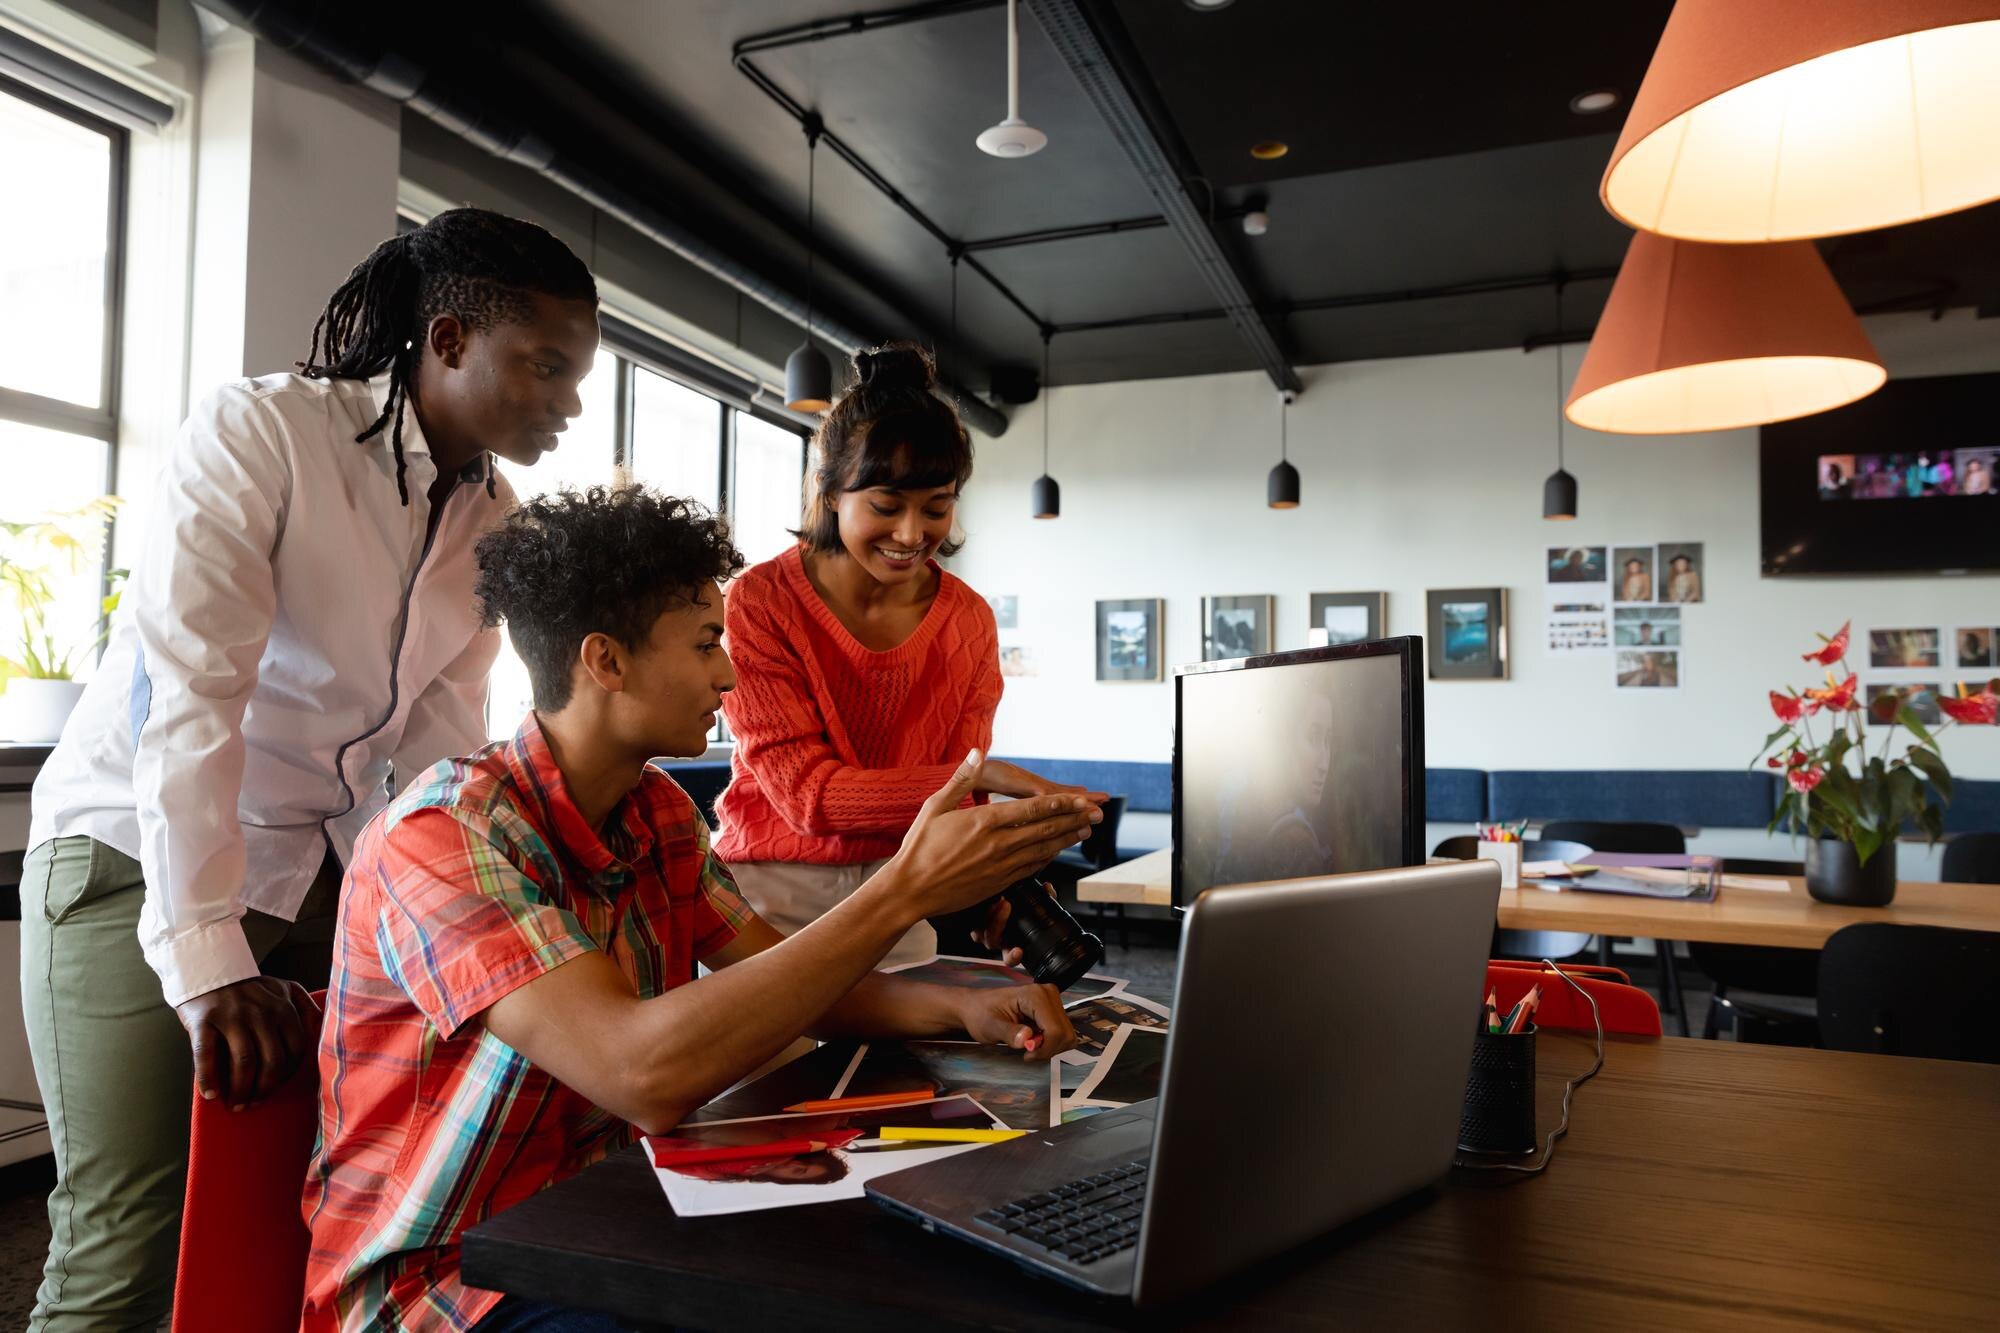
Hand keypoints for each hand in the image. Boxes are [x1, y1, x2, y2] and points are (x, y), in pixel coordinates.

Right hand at [173, 976, 316, 1110]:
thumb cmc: (247, 989)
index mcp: (284, 1008)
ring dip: (240, 1090)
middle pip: (272, 1061)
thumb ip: (305, 1006)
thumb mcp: (282, 988)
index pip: (295, 1051)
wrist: (206, 970)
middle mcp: (262, 1012)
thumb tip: (321, 1030)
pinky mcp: (204, 1019)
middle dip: (264, 1089)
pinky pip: (207, 1056)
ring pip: (243, 1062)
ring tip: (234, 1104)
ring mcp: (233, 1015)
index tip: (273, 1090)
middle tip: (251, 1105)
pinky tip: (211, 1094)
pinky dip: (208, 1079)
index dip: (285, 1077)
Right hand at [881, 750, 1099, 920]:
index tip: (1079, 798)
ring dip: (1067, 840)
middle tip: (1096, 814)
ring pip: (1042, 850)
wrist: (910, 890)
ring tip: (1085, 831)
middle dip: (1074, 820)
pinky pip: (1031, 868)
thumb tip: (977, 752)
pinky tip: (1056, 852)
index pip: (1031, 809)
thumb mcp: (935, 806)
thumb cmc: (919, 847)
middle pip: (1045, 830)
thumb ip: (961, 778)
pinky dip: (1048, 858)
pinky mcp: (998, 883)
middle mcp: (997, 844)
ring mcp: (1000, 866)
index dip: (1059, 803)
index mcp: (983, 822)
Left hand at [955, 983, 1075, 1061]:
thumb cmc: (981, 1014)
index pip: (1055, 1030)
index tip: (1026, 1053)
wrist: (976, 1007)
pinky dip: (1051, 1043)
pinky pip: (1063, 1033)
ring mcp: (1053, 1000)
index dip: (1044, 1048)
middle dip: (1048, 1049)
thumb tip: (1026, 1039)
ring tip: (1029, 1045)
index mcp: (1035, 995)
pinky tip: (1034, 1040)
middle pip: (1065, 1034)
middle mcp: (1048, 994)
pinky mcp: (1053, 1009)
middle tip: (1027, 1051)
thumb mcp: (990, 1027)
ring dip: (1050, 1047)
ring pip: (1067, 1035)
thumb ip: (1009, 1033)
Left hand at [971, 880, 1057, 966]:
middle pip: (992, 941)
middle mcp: (996, 941)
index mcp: (1010, 946)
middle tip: (1007, 904)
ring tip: (999, 898)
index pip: (1010, 958)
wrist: (1006, 901)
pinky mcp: (973, 922)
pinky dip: (978, 909)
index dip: (1013, 957)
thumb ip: (1045, 897)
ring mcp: (982, 932)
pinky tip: (989, 895)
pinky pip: (971, 920)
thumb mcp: (1037, 905)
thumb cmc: (1023, 909)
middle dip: (998, 924)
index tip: (1019, 950)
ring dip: (988, 915)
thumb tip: (1047, 887)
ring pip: (979, 931)